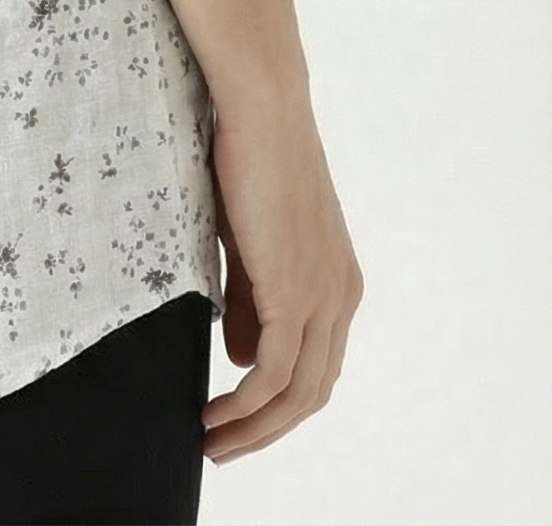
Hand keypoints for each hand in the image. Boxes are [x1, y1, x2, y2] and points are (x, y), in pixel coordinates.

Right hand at [201, 94, 364, 465]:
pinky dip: (245, 404)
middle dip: (266, 431)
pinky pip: (273, 373)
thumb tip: (239, 354)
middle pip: (313, 393)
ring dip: (253, 428)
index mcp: (335, 281)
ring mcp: (322, 295)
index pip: (315, 366)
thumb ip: (248, 298)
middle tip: (219, 446)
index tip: (235, 419)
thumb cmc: (248, 157)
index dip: (277, 404)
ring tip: (211, 440)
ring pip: (298, 393)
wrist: (262, 105)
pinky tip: (214, 413)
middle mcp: (339, 295)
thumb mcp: (247, 241)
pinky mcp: (294, 291)